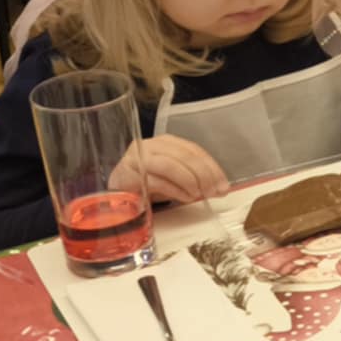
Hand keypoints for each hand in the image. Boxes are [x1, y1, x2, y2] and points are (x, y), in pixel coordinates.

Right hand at [109, 135, 229, 204]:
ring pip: (171, 165)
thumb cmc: (148, 183)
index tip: (223, 185)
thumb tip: (220, 188)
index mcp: (167, 142)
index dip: (212, 168)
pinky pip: (157, 180)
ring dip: (190, 181)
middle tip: (214, 192)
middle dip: (204, 175)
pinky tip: (186, 198)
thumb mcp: (175, 178)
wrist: (117, 192)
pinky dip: (176, 190)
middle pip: (185, 156)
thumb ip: (196, 178)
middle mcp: (152, 145)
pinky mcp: (128, 174)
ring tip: (198, 195)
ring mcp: (138, 158)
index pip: (195, 151)